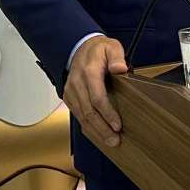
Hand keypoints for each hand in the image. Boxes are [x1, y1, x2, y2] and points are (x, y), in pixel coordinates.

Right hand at [63, 35, 126, 149]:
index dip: (107, 113)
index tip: (117, 125)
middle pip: (88, 112)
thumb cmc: (98, 50)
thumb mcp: (111, 47)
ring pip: (81, 117)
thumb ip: (117, 57)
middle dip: (102, 129)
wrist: (79, 48)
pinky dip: (87, 127)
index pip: (97, 98)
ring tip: (109, 142)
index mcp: (88, 73)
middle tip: (115, 140)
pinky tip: (97, 136)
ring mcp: (71, 92)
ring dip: (95, 131)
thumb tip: (120, 68)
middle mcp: (77, 85)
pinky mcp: (69, 98)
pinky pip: (77, 116)